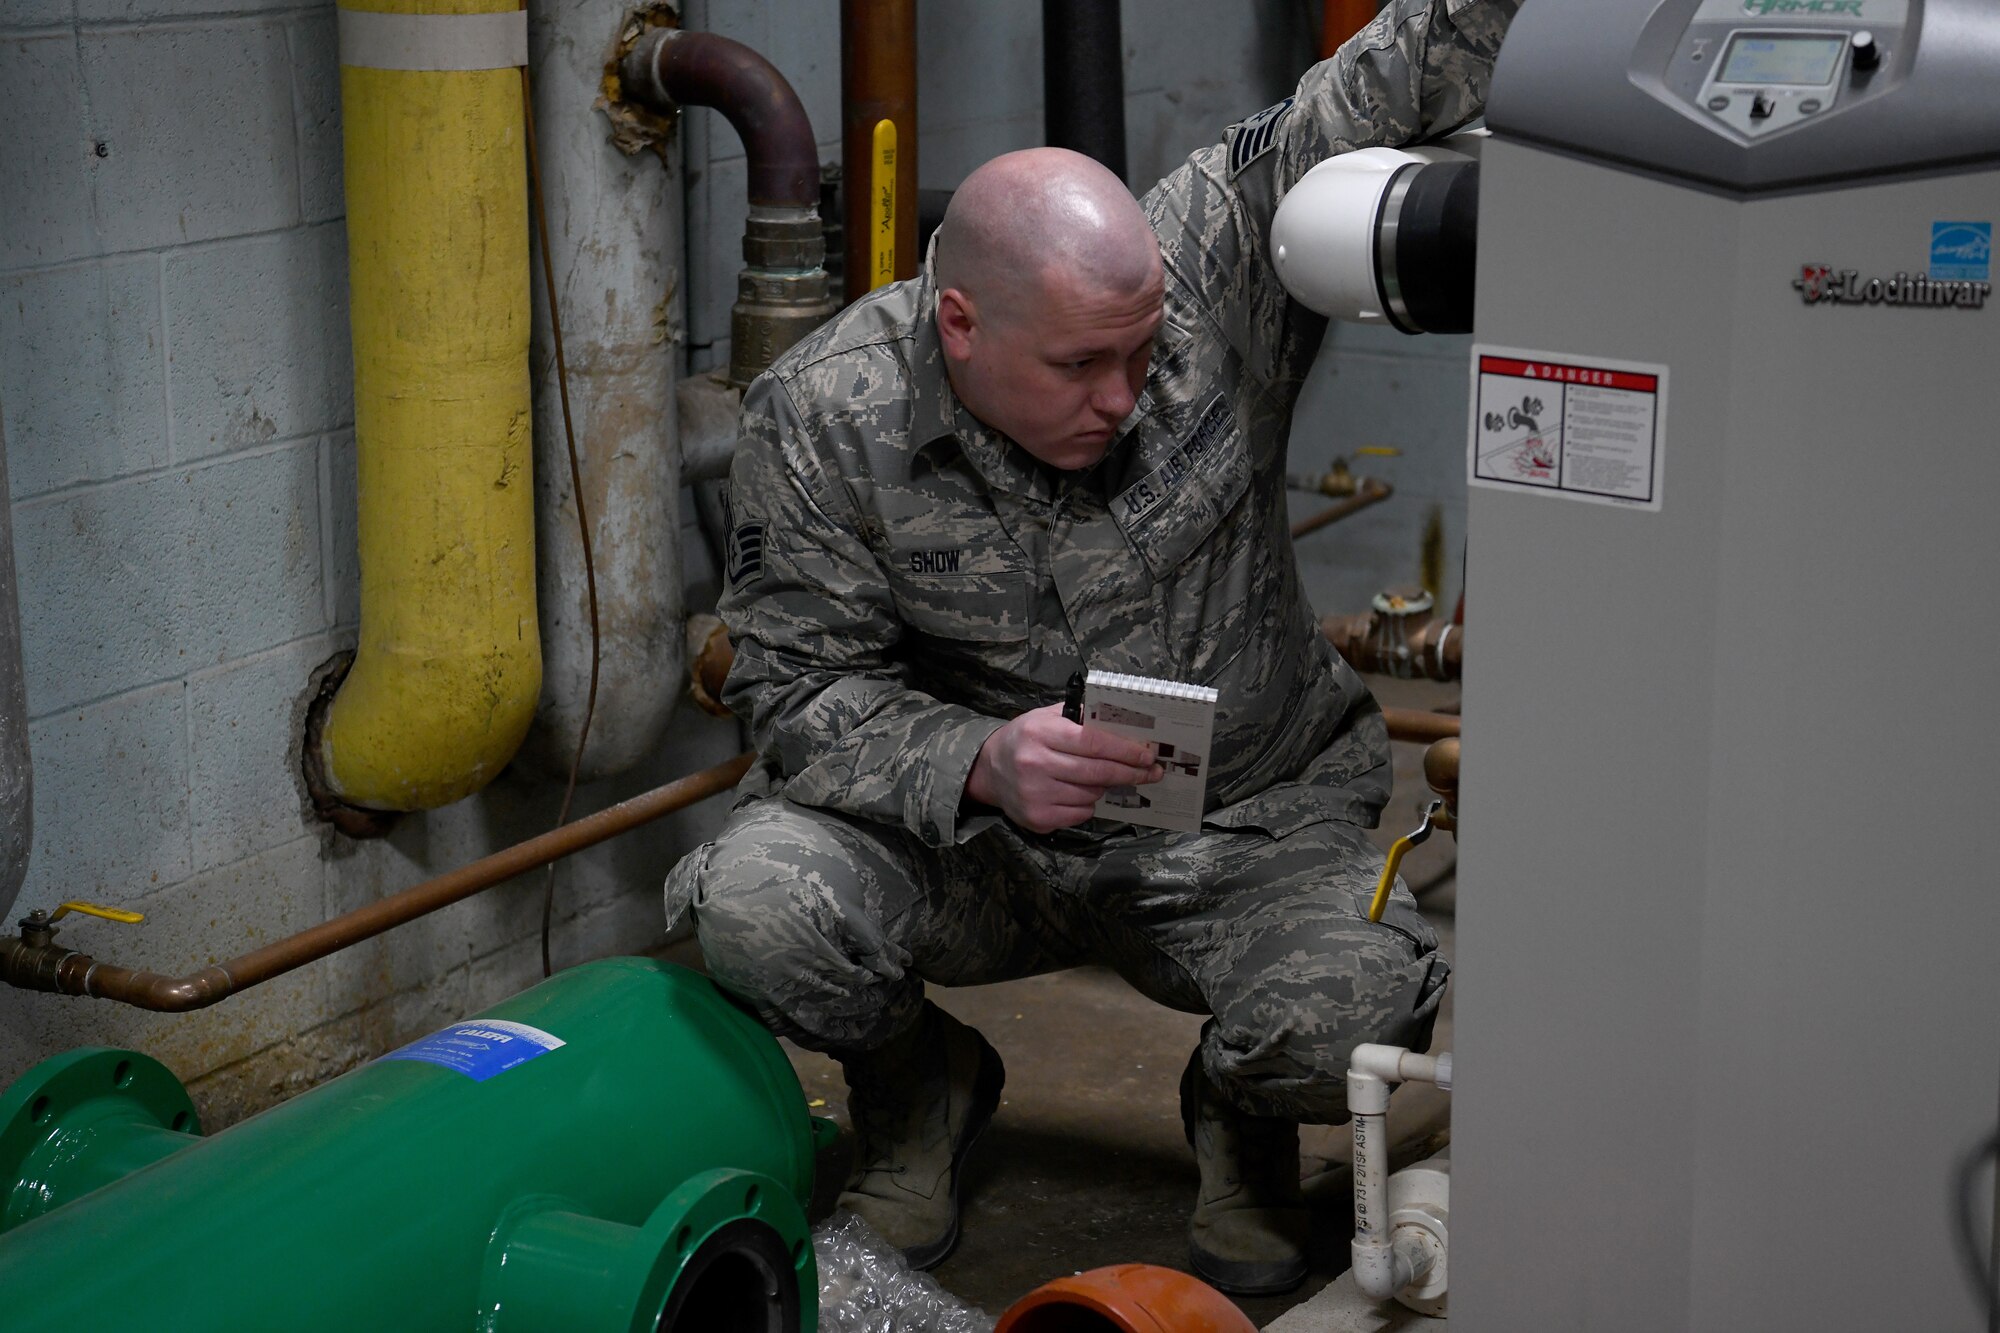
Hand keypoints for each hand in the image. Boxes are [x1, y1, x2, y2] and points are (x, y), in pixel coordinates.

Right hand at [966, 704, 1164, 833]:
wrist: (990, 770)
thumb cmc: (1027, 739)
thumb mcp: (1048, 717)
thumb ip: (1081, 717)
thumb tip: (1126, 725)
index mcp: (1041, 733)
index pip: (1093, 742)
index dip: (1125, 750)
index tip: (1148, 755)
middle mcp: (1035, 764)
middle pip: (1097, 772)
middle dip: (1130, 773)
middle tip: (1152, 773)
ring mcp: (1035, 794)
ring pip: (1091, 794)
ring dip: (1103, 787)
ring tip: (1098, 778)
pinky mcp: (1037, 818)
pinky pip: (1080, 813)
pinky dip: (1087, 803)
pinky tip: (1077, 792)